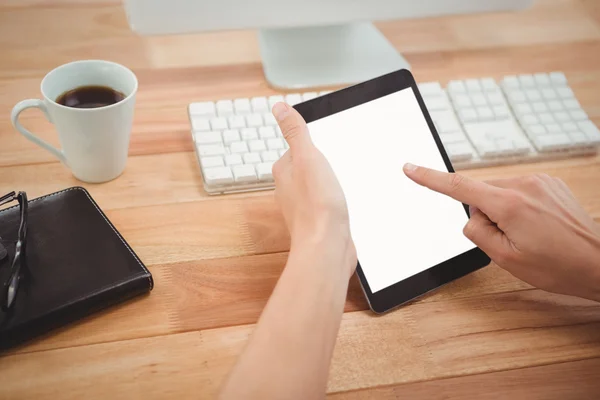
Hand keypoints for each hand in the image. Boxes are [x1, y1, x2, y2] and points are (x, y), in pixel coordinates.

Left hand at [272, 103, 356, 275]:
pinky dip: (336, 200)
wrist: (328, 246)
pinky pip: (327, 203)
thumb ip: (295, 132)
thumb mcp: (308, 157)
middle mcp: (289, 190)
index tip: (329, 144)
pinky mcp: (318, 221)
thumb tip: (279, 108)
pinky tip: (346, 203)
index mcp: (283, 172)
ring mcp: (304, 207)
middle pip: (308, 167)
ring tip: (343, 183)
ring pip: (318, 186)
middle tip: (339, 164)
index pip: (296, 148)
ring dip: (332, 183)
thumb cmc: (317, 205)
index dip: (314, 145)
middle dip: (324, 164)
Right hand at [403, 164, 599, 301]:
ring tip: (529, 233)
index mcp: (509, 204)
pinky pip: (517, 190)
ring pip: (498, 192)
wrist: (598, 263)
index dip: (430, 178)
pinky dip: (517, 206)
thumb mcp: (505, 258)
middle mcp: (524, 184)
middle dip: (485, 215)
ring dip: (502, 211)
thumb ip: (477, 232)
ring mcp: (539, 181)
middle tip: (509, 239)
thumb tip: (472, 216)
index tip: (411, 168)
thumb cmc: (558, 266)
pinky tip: (537, 224)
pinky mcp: (549, 182)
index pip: (458, 187)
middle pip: (481, 194)